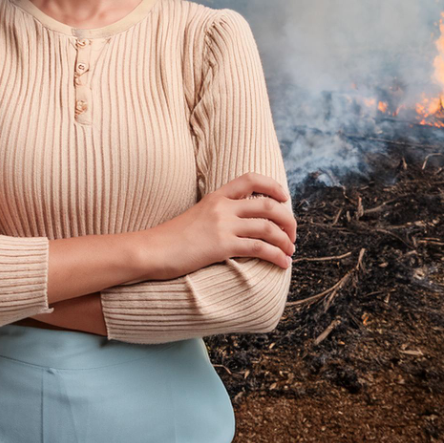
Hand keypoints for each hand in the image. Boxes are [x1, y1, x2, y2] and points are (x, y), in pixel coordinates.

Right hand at [140, 172, 296, 280]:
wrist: (151, 250)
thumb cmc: (170, 239)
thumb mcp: (195, 216)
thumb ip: (216, 214)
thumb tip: (236, 223)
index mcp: (215, 196)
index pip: (250, 179)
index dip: (272, 186)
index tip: (284, 197)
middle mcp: (222, 207)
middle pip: (267, 205)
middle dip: (287, 219)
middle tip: (292, 233)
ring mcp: (223, 225)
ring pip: (268, 227)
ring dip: (285, 240)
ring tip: (290, 251)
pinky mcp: (222, 246)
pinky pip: (259, 248)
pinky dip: (277, 255)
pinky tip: (282, 263)